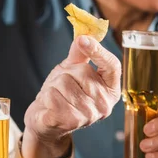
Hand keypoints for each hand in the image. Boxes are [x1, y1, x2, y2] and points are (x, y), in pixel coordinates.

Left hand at [23, 36, 121, 157]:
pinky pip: (52, 95)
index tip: (83, 40)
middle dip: (65, 75)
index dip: (99, 51)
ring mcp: (87, 115)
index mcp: (110, 90)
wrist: (45, 122)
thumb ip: (79, 54)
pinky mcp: (69, 121)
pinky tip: (49, 107)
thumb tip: (84, 35)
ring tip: (55, 99)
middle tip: (61, 89)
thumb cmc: (61, 95)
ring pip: (64, 83)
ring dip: (53, 87)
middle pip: (81, 71)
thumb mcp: (71, 71)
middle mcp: (103, 105)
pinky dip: (45, 98)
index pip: (112, 66)